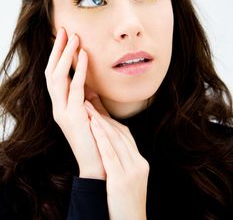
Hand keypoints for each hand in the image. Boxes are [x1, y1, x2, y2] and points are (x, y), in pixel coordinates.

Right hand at [44, 28, 108, 179]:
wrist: (99, 165)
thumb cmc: (97, 138)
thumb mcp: (93, 113)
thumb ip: (91, 99)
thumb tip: (92, 83)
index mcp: (61, 105)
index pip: (54, 74)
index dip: (57, 55)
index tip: (63, 37)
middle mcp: (57, 106)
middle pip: (51, 71)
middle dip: (57, 50)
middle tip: (63, 30)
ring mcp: (62, 111)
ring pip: (57, 77)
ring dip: (65, 55)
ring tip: (74, 37)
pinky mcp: (72, 116)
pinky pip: (74, 88)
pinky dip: (78, 70)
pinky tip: (84, 56)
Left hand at [85, 101, 148, 219]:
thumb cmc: (125, 205)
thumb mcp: (129, 180)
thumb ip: (123, 162)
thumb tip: (110, 147)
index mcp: (140, 163)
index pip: (125, 134)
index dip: (110, 118)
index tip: (98, 105)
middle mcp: (138, 163)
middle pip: (119, 132)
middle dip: (103, 114)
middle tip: (90, 98)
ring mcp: (132, 171)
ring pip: (114, 138)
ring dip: (99, 120)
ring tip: (87, 105)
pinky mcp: (121, 180)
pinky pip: (110, 153)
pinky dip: (100, 136)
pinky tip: (92, 124)